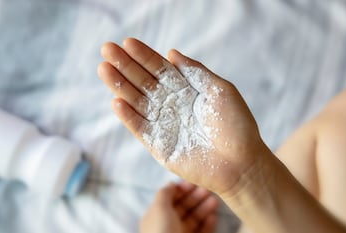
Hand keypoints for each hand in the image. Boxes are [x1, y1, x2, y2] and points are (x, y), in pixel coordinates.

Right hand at [98, 38, 269, 196]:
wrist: (241, 162)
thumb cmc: (236, 125)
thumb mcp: (220, 90)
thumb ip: (195, 72)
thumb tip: (171, 52)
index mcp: (184, 89)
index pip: (159, 68)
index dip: (143, 55)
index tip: (127, 42)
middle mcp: (170, 104)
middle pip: (142, 81)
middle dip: (125, 65)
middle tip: (106, 49)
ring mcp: (163, 124)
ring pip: (136, 101)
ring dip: (119, 86)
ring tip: (104, 68)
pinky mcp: (158, 145)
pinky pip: (140, 128)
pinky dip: (128, 116)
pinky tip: (116, 101)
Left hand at [140, 181, 218, 232]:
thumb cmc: (161, 231)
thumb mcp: (159, 208)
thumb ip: (165, 193)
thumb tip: (172, 183)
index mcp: (156, 215)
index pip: (170, 198)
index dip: (182, 189)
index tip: (195, 181)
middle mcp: (168, 225)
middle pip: (184, 207)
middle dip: (196, 197)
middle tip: (209, 188)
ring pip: (194, 219)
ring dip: (205, 208)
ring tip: (216, 200)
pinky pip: (202, 232)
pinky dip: (208, 224)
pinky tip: (214, 217)